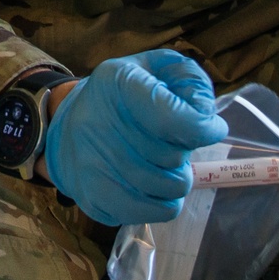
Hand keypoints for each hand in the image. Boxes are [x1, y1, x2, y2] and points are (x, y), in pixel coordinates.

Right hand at [43, 49, 227, 225]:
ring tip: (167, 164)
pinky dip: (163, 203)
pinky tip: (157, 187)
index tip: (212, 128)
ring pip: (165, 189)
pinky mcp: (92, 199)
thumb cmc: (122, 94)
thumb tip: (206, 114)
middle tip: (176, 143)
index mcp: (118, 84)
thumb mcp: (154, 66)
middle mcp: (99, 126)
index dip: (203, 128)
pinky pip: (148, 213)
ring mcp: (93, 167)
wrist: (66, 125)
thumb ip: (187, 78)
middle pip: (171, 157)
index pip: (171, 119)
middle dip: (185, 151)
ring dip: (178, 178)